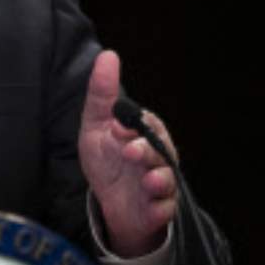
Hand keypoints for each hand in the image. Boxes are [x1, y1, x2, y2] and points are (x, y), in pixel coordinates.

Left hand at [78, 51, 177, 257]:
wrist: (108, 203)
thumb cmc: (106, 160)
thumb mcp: (96, 126)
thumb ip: (102, 94)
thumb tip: (108, 55)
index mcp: (144, 134)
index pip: (148, 123)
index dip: (136, 125)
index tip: (117, 127)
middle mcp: (157, 157)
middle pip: (160, 151)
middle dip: (147, 151)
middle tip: (130, 152)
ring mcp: (160, 183)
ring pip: (167, 180)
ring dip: (159, 180)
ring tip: (148, 181)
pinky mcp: (158, 209)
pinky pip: (165, 209)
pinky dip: (159, 208)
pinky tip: (152, 206)